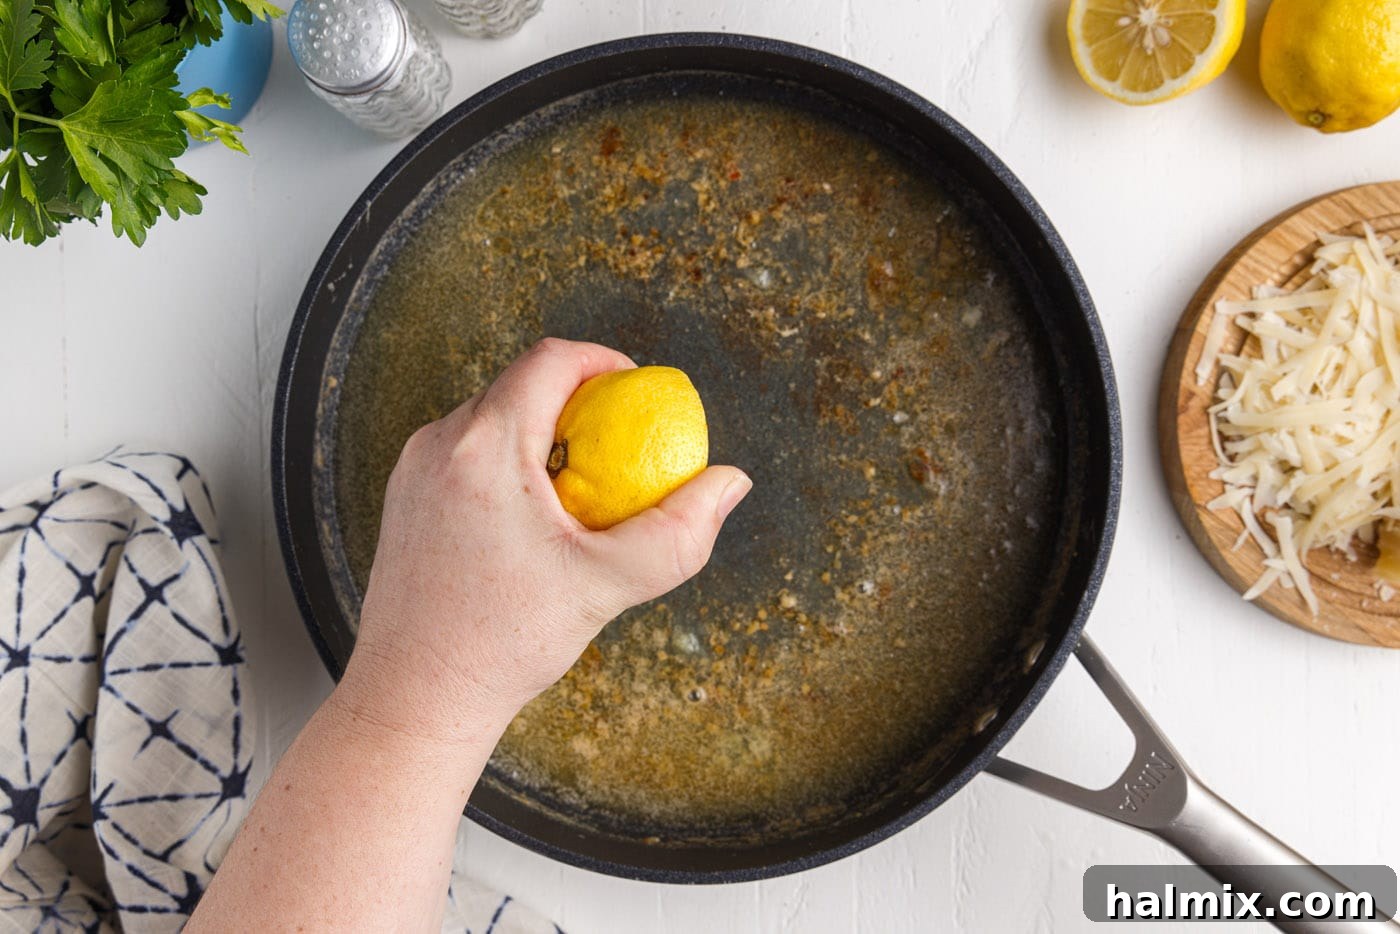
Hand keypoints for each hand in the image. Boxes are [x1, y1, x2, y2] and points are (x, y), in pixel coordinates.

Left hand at [337, 338, 751, 743]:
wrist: (415, 696)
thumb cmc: (501, 645)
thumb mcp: (605, 586)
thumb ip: (678, 532)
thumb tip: (730, 483)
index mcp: (484, 447)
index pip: (550, 360)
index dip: (603, 362)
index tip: (638, 393)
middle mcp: (439, 444)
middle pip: (519, 384)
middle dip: (577, 402)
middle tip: (619, 446)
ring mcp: (413, 470)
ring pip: (491, 417)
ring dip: (541, 433)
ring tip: (580, 489)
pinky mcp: (405, 498)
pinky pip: (466, 453)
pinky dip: (508, 463)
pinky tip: (535, 520)